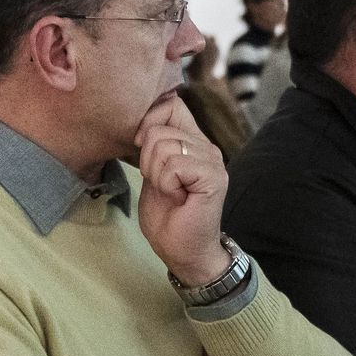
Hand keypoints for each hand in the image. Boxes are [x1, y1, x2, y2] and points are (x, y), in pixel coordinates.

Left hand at [135, 93, 230, 286]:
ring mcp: (212, 160)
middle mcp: (206, 146)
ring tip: (171, 192)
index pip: (171, 103)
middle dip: (147, 159)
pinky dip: (166, 185)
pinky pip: (173, 166)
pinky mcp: (213, 177)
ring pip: (163, 146)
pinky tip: (178, 198)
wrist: (182, 251)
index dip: (149, 120)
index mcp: (193, 140)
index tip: (143, 148)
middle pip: (158, 127)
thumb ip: (153, 145)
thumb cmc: (167, 216)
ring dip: (156, 175)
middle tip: (162, 185)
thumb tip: (142, 121)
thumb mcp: (152, 172)